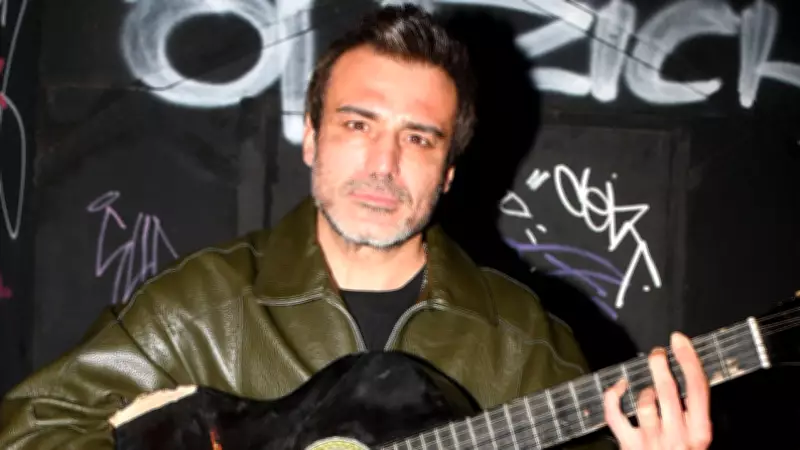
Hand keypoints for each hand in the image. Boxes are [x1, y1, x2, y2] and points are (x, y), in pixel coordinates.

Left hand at [603, 331, 711, 449]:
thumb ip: (693, 414)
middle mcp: (678, 436)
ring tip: (646, 388)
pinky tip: (618, 387)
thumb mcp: (698, 439)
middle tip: (657, 353)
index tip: (679, 341)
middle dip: (660, 364)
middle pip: (666, 389)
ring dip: (643, 389)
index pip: (697, 388)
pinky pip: (615, 415)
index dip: (688, 359)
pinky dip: (613, 397)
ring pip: (643, 401)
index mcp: (700, 432)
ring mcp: (652, 441)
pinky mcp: (630, 446)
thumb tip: (686, 381)